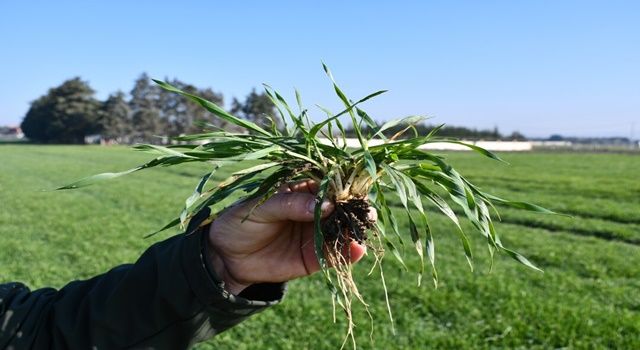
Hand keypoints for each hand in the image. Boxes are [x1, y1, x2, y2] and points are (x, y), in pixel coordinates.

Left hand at [207, 180, 367, 294]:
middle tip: (366, 209)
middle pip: (341, 206)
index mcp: (302, 189)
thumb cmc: (241, 221)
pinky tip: (357, 249)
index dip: (342, 184)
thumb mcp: (262, 207)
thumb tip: (324, 205)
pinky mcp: (316, 257)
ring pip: (343, 229)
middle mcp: (315, 209)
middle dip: (355, 206)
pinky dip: (348, 252)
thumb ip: (291, 204)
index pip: (327, 183)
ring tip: (364, 228)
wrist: (227, 257)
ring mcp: (317, 233)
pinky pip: (336, 253)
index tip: (353, 188)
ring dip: (356, 228)